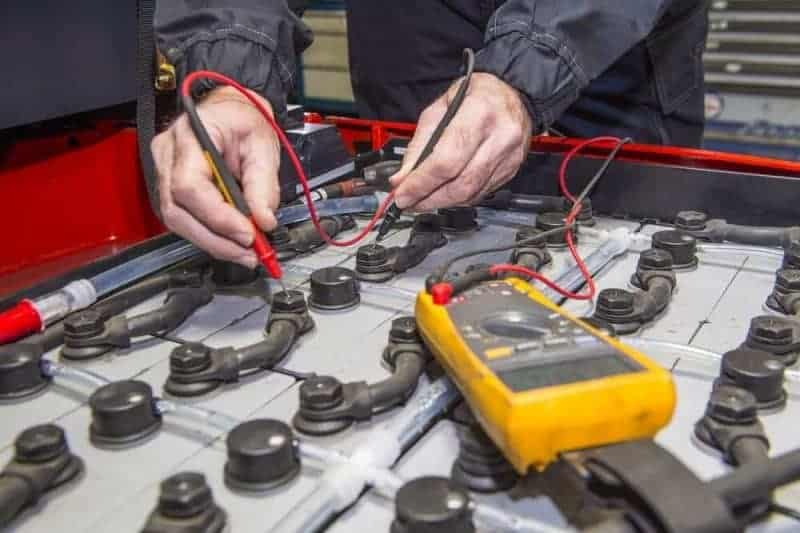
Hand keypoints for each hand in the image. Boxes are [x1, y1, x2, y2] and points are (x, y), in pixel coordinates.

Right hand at [151, 86, 280, 267]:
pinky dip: (209, 235)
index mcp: (189, 136)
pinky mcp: (170, 186)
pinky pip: (183, 218)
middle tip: (249, 253)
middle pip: (177, 211)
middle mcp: (167, 154)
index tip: (248, 234)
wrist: (231, 109)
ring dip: (213, 243)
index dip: (218, 217)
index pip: (190, 186)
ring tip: (245, 252)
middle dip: (216, 239)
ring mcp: (163, 170)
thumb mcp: (263, 144)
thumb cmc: (243, 118)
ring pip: (177, 220)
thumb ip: (264, 184)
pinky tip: (231, 242)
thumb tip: (264, 221)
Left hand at [391, 73, 532, 210]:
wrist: (512, 94)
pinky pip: (480, 193)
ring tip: (420, 201)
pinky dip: (457, 198)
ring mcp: (509, 156)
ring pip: (470, 194)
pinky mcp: (511, 170)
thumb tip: (403, 177)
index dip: (421, 183)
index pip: (447, 160)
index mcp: (480, 113)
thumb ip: (420, 143)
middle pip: (460, 184)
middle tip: (407, 202)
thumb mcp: (440, 106)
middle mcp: (501, 137)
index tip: (402, 194)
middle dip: (428, 198)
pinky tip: (443, 194)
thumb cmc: (477, 94)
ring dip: (441, 202)